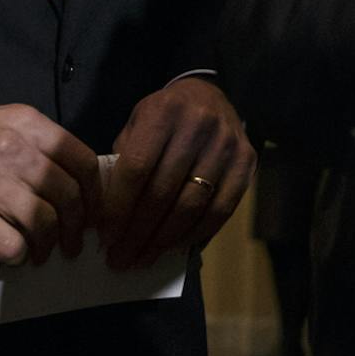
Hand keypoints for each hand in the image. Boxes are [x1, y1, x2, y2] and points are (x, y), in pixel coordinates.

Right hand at [0, 105, 99, 266]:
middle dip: (78, 225)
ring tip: (45, 253)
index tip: (94, 211)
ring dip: (50, 245)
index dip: (94, 192)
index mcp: (26, 124)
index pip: (82, 160)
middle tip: (73, 241)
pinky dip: (18, 255)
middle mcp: (13, 149)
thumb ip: (35, 145)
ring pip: (44, 222)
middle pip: (68, 194)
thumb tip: (71, 179)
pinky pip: (10, 244)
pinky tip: (14, 254)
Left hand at [99, 77, 253, 269]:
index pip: (137, 169)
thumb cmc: (163, 118)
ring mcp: (228, 143)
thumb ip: (122, 163)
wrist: (208, 95)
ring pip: (193, 204)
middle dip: (138, 232)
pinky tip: (176, 246)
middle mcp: (199, 125)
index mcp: (164, 112)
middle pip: (164, 191)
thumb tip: (107, 220)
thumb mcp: (135, 126)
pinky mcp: (248, 160)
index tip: (106, 238)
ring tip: (144, 259)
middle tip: (120, 260)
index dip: (119, 209)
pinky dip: (198, 233)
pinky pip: (222, 208)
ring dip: (165, 240)